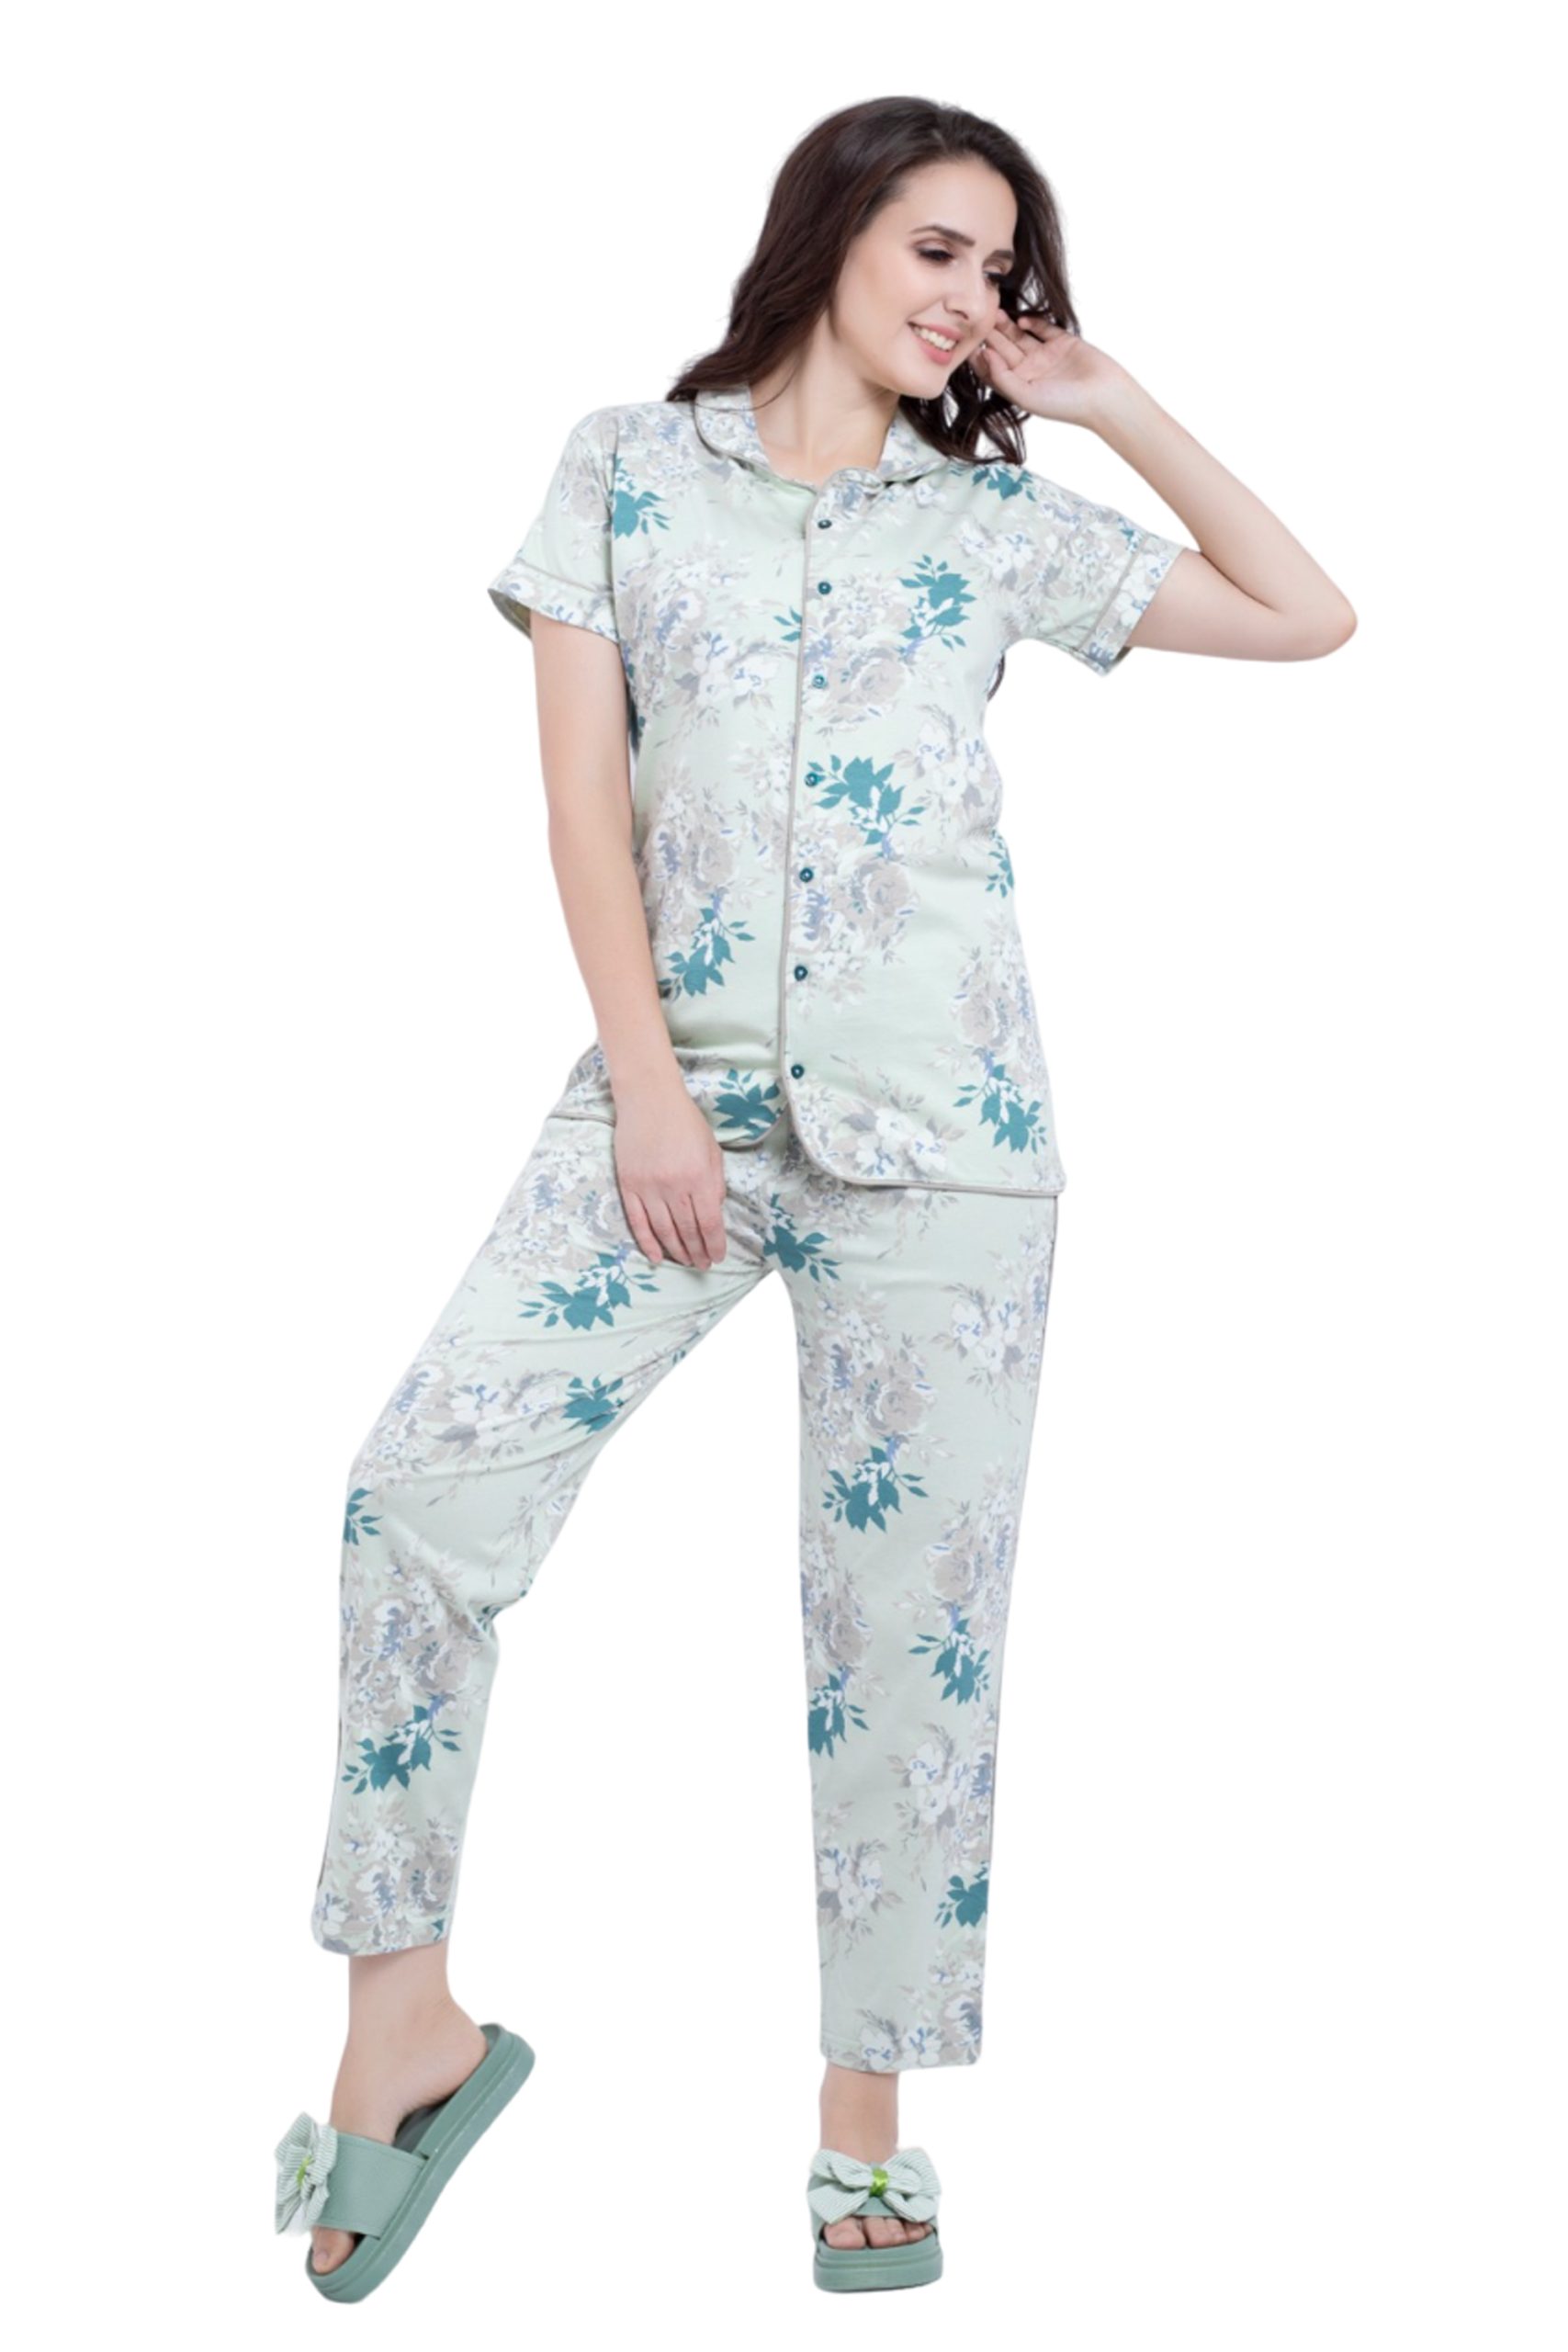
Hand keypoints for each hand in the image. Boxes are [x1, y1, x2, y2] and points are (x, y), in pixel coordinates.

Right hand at [612, 1083, 728, 1267]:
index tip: (717, 1257)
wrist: (649, 1098)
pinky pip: (638, 1222)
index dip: (714, 1244)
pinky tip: (656, 1256)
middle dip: (697, 1252)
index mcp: (699, 1176)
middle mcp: (674, 1185)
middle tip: (702, 1265)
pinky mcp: (629, 1185)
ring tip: (685, 1261)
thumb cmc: (685, 1121)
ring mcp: (648, 1187)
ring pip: (663, 1230)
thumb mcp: (712, 1150)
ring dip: (676, 1251)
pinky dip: (647, 1242)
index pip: (709, 1223)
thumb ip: (715, 1183)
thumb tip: (715, 1213)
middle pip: (687, 1231)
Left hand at [972, 311, 1129, 429]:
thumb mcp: (1027, 396)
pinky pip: (1042, 328)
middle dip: (990, 336)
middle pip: (1004, 350)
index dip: (979, 358)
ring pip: (1019, 337)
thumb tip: (984, 356)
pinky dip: (1031, 322)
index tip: (967, 345)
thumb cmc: (1065, 404)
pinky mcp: (1061, 341)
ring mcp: (1045, 355)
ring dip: (1006, 326)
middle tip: (977, 320)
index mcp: (1019, 387)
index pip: (993, 370)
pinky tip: (1021, 321)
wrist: (1103, 395)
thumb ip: (1002, 378)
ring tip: (995, 313)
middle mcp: (1030, 371)